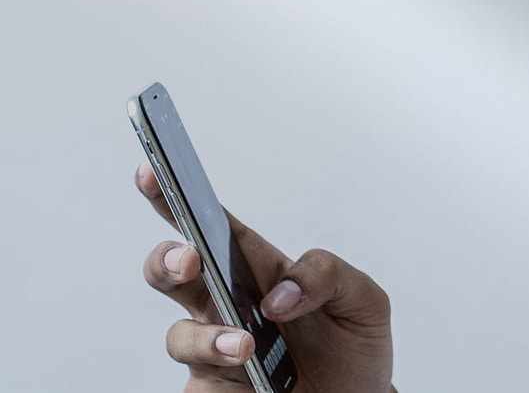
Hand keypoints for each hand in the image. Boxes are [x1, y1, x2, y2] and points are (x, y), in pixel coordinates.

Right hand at [136, 162, 395, 392]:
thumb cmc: (354, 345)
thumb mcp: (363, 299)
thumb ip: (328, 276)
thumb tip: (277, 296)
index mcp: (258, 269)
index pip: (212, 225)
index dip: (177, 195)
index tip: (155, 169)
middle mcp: (226, 306)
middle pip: (173, 272)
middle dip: (169, 261)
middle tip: (191, 260)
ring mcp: (215, 351)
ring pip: (180, 336)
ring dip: (207, 338)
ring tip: (245, 345)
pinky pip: (196, 388)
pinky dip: (216, 378)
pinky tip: (247, 383)